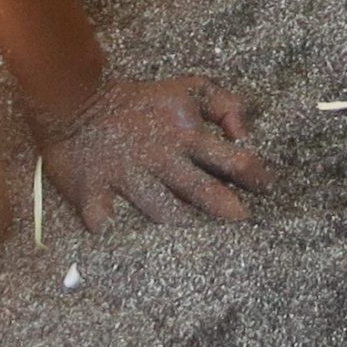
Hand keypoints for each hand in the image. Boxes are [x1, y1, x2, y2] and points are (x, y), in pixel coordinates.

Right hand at [38, 74, 270, 228]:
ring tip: (204, 251)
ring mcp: (128, 177)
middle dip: (227, 211)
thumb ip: (225, 105)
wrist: (78, 103)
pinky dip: (116, 239)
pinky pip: (107, 222)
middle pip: (202, 190)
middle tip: (245, 226)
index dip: (255, 176)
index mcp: (186, 135)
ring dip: (183, 231)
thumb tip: (244, 134)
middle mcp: (161, 158)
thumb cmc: (140, 101)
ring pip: (162, 211)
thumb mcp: (189, 88)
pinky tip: (128, 257)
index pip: (231, 159)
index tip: (268, 190)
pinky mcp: (94, 193)